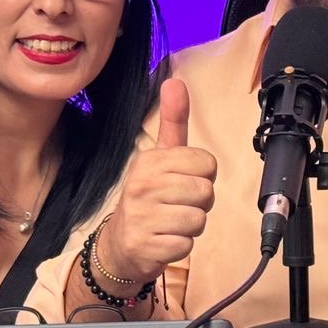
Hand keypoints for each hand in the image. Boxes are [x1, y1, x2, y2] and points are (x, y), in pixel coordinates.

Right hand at [98, 78, 215, 283]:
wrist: (121, 243)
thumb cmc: (149, 196)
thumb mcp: (160, 156)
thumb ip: (173, 121)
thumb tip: (175, 82)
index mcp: (150, 160)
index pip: (207, 163)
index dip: (203, 176)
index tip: (184, 181)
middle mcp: (143, 185)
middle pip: (206, 192)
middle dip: (199, 203)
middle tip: (178, 205)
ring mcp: (142, 217)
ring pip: (199, 219)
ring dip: (191, 226)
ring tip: (171, 222)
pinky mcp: (146, 246)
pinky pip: (187, 244)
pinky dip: (181, 246)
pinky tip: (164, 239)